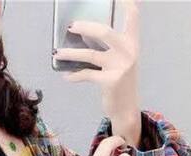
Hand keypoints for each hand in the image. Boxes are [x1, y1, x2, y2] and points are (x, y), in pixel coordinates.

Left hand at [52, 0, 141, 146]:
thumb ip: (105, 47)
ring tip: (57, 53)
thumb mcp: (117, 61)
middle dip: (85, 27)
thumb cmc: (118, 82)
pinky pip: (87, 74)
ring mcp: (120, 67)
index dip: (127, 2)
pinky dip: (74, 75)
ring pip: (90, 54)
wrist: (126, 109)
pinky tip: (66, 75)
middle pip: (104, 32)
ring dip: (70, 53)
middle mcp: (129, 52)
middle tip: (70, 26)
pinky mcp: (110, 81)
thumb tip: (79, 34)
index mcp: (132, 43)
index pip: (133, 16)